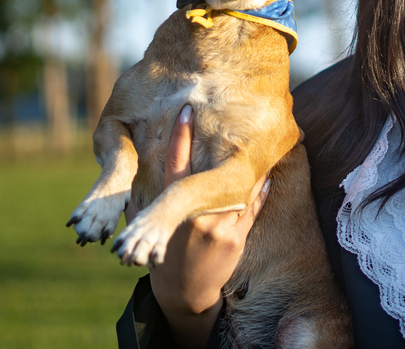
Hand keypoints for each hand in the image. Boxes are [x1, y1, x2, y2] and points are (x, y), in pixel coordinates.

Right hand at [124, 105, 269, 348]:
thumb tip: (136, 167)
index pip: (175, 165)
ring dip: (249, 164)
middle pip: (210, 171)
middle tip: (230, 114)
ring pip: (238, 188)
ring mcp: (218, 227)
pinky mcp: (236, 239)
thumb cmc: (162, 255)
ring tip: (258, 138)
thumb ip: (145, 198)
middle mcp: (196, 216)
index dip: (179, 137)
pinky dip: (261, 190)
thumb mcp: (146, 227)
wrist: (184, 295)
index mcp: (171, 211)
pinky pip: (252, 208)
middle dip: (217, 143)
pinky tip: (268, 174)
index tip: (185, 110)